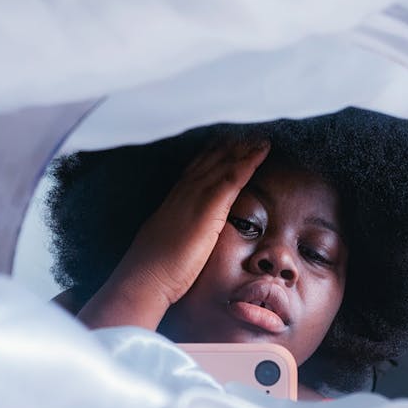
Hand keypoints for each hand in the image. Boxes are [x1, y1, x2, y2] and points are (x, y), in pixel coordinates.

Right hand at [78, 138, 269, 329]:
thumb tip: (181, 240)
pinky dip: (248, 161)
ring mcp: (194, 197)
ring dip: (242, 147)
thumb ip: (176, 236)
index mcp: (173, 202)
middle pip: (209, 159)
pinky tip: (262, 150)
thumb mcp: (166, 245)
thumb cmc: (153, 271)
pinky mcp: (208, 208)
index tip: (224, 143)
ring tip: (260, 134)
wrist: (145, 278)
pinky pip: (232, 177)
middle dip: (228, 144)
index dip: (211, 155)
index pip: (195, 170)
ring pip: (222, 162)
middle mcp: (183, 193)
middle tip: (247, 129)